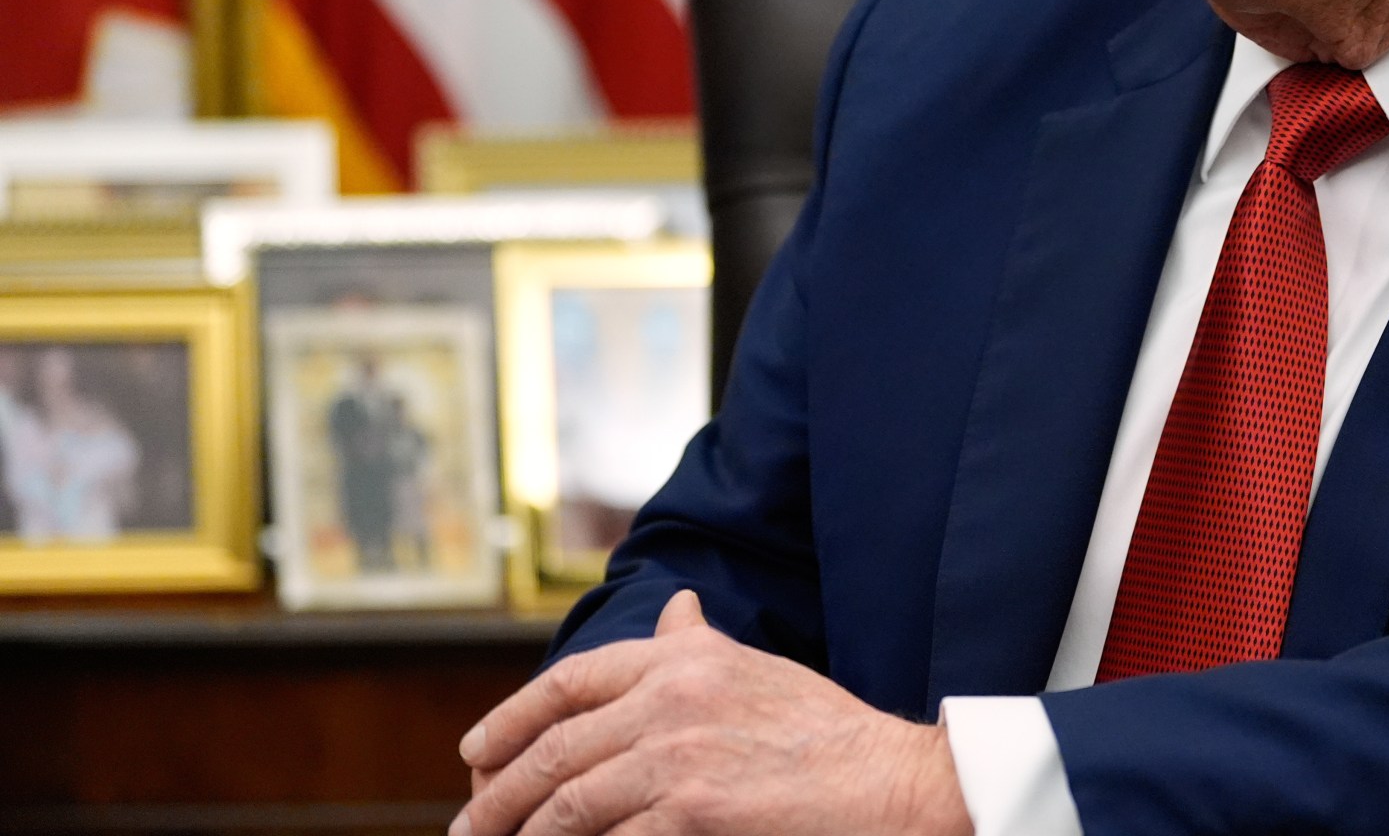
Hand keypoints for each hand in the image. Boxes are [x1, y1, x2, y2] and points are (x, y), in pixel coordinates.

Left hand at [455, 590, 970, 835]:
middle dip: (498, 795)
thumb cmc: (827, 736)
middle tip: (469, 827)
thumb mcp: (757, 670)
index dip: (511, 718)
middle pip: (554, 749)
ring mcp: (676, 756)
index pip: (570, 682)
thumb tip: (674, 608)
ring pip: (566, 804)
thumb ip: (700, 645)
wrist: (888, 783)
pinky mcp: (690, 811)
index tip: (475, 753)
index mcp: (683, 660)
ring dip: (524, 835)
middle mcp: (671, 698)